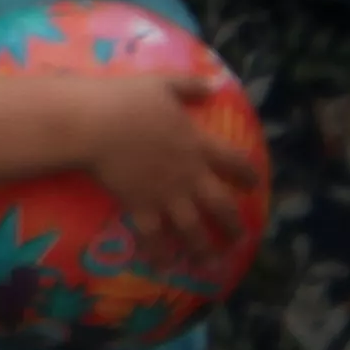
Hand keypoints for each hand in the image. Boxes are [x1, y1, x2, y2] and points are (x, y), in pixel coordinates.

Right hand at [80, 71, 259, 263]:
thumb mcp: (162, 84)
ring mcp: (165, 194)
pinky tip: (164, 266)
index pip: (233, 162)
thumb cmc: (127, 100)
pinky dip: (159, 252)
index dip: (246, 174)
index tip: (253, 183)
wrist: (95, 124)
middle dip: (233, 224)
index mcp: (197, 145)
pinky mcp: (140, 206)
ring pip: (193, 228)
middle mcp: (189, 175)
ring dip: (204, 247)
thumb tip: (213, 84)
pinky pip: (153, 235)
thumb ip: (189, 86)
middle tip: (239, 237)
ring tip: (211, 262)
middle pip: (220, 205)